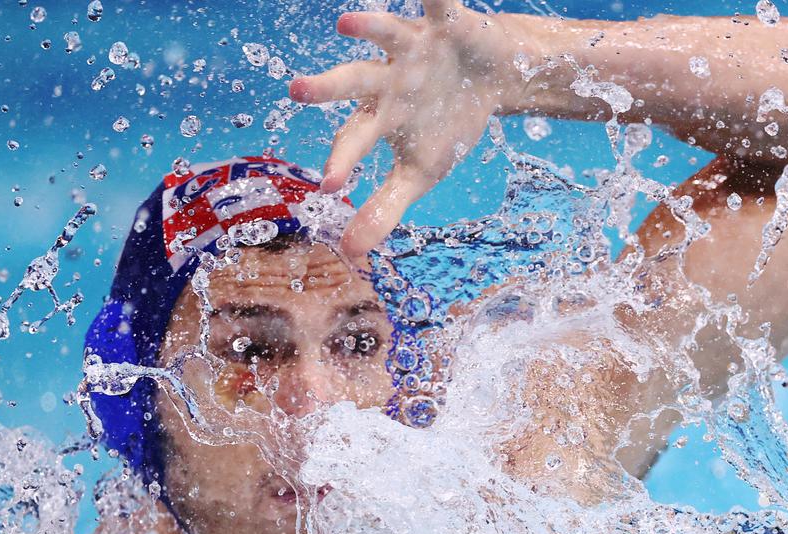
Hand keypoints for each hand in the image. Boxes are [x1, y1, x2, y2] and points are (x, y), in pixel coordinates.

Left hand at [290, 4, 525, 256]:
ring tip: (345, 23)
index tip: (330, 187)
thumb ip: (384, 209)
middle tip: (295, 91)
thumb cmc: (447, 123)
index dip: (343, 161)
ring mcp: (413, 47)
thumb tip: (351, 254)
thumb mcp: (419, 173)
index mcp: (379, 116)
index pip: (354, 140)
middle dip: (327, 87)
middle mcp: (387, 78)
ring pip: (384, 34)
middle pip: (352, 82)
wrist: (493, 77)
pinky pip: (438, 0)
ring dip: (368, 27)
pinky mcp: (444, 22)